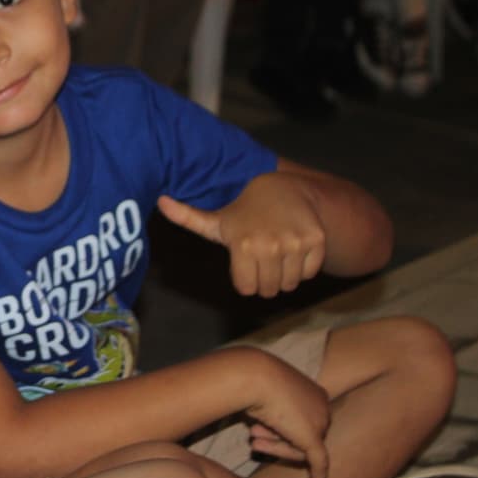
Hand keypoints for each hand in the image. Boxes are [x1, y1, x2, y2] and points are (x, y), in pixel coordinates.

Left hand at [157, 174, 326, 297]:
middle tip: (262, 259)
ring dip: (284, 275)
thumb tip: (160, 201)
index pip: (247, 289)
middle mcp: (270, 245)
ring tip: (277, 253)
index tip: (245, 263)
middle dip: (264, 281)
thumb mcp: (216, 218)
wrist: (286, 187)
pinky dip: (303, 267)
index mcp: (242, 244)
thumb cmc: (244, 210)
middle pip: (269, 290)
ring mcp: (296, 243)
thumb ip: (187, 217)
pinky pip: (309, 273)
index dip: (246, 280)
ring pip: (290, 284)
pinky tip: (293, 248)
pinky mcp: (316, 241)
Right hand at [234, 349, 331, 477]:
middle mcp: (322, 406)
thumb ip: (274, 409)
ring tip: (252, 440)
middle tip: (251, 437)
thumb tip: (267, 420)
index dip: (278, 429)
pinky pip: (319, 463)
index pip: (301, 421)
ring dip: (275, 448)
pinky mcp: (313, 438)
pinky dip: (319, 477)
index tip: (255, 429)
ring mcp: (320, 422)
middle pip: (302, 435)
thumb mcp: (267, 393)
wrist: (252, 375)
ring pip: (302, 448)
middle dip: (276, 438)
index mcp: (314, 393)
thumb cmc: (253, 380)